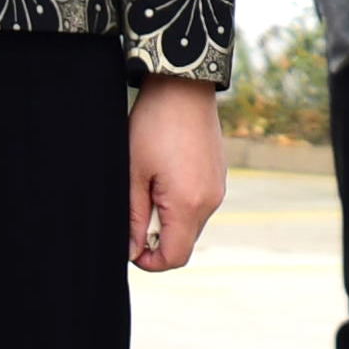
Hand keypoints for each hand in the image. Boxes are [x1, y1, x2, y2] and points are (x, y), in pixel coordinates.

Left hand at [128, 77, 224, 274]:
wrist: (183, 87)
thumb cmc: (153, 126)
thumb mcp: (133, 173)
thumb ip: (133, 218)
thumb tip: (132, 251)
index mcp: (188, 204)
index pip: (174, 257)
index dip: (150, 261)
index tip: (130, 244)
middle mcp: (210, 201)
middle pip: (184, 242)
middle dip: (157, 238)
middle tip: (134, 206)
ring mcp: (217, 188)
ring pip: (191, 223)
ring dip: (168, 218)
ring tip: (148, 185)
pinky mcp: (218, 176)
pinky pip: (199, 204)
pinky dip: (180, 202)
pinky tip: (163, 174)